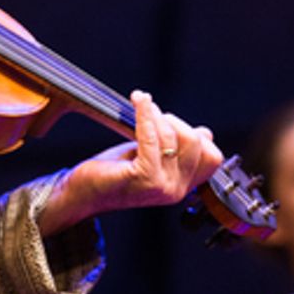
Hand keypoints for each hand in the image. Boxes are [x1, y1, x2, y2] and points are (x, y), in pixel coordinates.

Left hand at [38, 90, 223, 235]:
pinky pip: (152, 137)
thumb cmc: (113, 173)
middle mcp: (177, 191)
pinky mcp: (144, 179)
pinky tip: (137, 101)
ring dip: (156, 115)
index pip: (212, 157)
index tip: (171, 123)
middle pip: (196, 142)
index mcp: (182, 187)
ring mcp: (162, 187)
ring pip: (174, 137)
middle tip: (151, 115)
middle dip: (174, 121)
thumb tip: (204, 133)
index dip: (198, 136)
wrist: (81, 193)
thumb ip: (177, 149)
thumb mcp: (153, 158)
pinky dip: (146, 114)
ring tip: (139, 108)